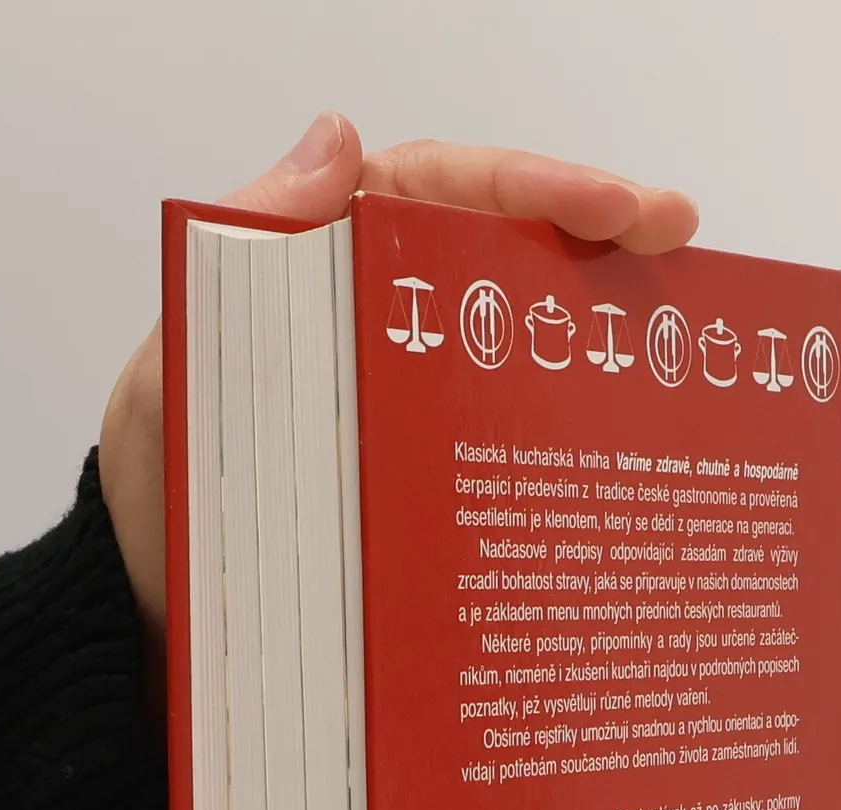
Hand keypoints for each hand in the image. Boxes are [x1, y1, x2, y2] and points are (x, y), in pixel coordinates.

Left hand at [99, 113, 699, 650]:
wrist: (158, 632)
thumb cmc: (159, 498)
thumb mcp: (177, 366)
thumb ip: (246, 259)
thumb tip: (337, 146)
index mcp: (318, 274)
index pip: (435, 194)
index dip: (528, 187)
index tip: (609, 205)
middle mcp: (378, 333)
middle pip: (500, 258)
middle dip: (596, 237)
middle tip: (678, 234)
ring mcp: (412, 414)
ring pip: (520, 349)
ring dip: (602, 327)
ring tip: (683, 321)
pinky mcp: (430, 493)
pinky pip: (508, 451)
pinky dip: (572, 440)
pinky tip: (635, 444)